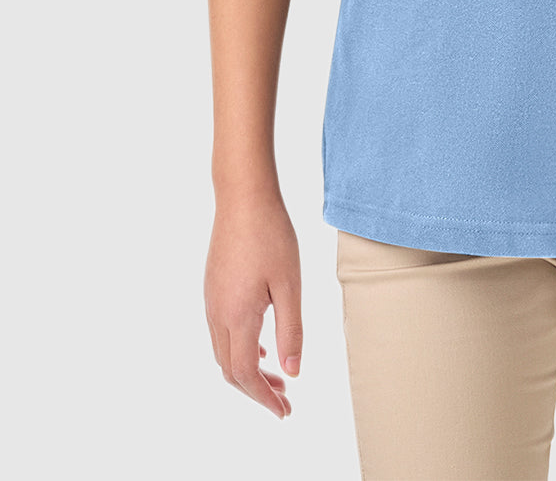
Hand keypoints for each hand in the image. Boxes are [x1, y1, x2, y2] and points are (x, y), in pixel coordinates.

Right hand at [204, 193, 303, 418]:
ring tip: (277, 378)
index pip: (246, 374)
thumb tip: (292, 371)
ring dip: (249, 371)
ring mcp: (212, 300)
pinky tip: (263, 346)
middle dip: (257, 390)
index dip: (264, 397)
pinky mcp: (213, 288)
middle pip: (231, 369)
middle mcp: (217, 313)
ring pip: (224, 352)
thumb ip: (291, 330)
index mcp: (237, 316)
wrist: (243, 197)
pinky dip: (241, 349)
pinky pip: (222, 332)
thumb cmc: (271, 235)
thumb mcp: (290, 285)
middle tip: (285, 400)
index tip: (284, 410)